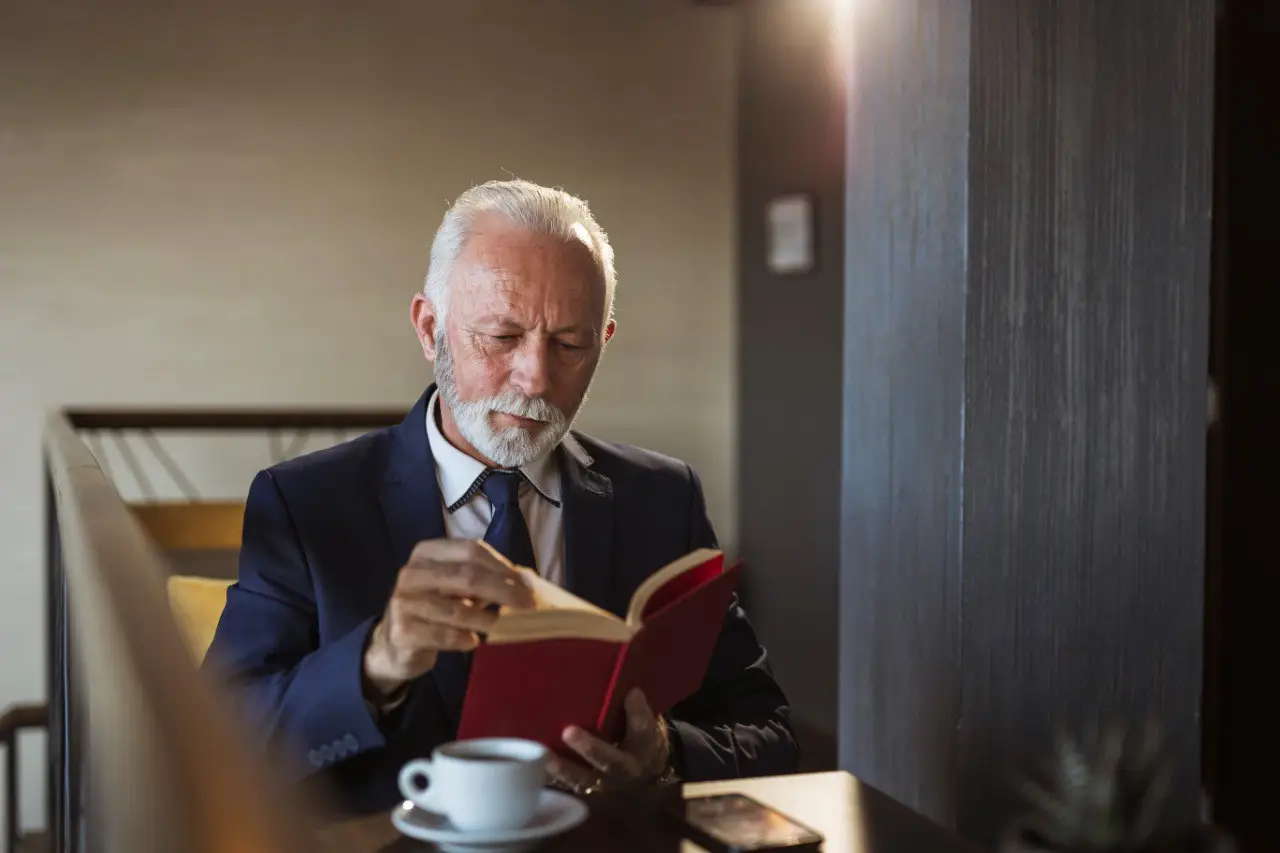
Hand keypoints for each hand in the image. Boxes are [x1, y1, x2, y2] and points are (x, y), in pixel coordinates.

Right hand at [363, 539, 534, 698]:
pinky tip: (474, 642)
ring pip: (457, 609)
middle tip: (529, 606)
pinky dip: (464, 639)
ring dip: (488, 620)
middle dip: (504, 591)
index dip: (502, 566)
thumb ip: (482, 579)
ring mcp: (403, 602)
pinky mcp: (402, 631)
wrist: (393, 644)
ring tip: (507, 627)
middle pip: (468, 576)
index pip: (470, 551)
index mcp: (427, 553)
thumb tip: (527, 580)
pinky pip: (443, 635)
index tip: (527, 584)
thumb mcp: (454, 587)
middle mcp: (411, 572)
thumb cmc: (434, 609)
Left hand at [548, 689, 671, 794]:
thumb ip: (634, 708)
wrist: (644, 774)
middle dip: (590, 747)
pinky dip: (554, 776)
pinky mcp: (588, 789)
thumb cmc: (638, 736)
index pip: (643, 730)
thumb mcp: (643, 722)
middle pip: (610, 760)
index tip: (631, 693)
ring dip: (564, 768)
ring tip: (546, 755)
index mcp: (645, 746)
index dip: (637, 712)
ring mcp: (606, 783)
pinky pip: (570, 785)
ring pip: (585, 778)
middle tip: (569, 731)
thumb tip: (625, 685)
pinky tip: (537, 763)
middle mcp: (626, 768)